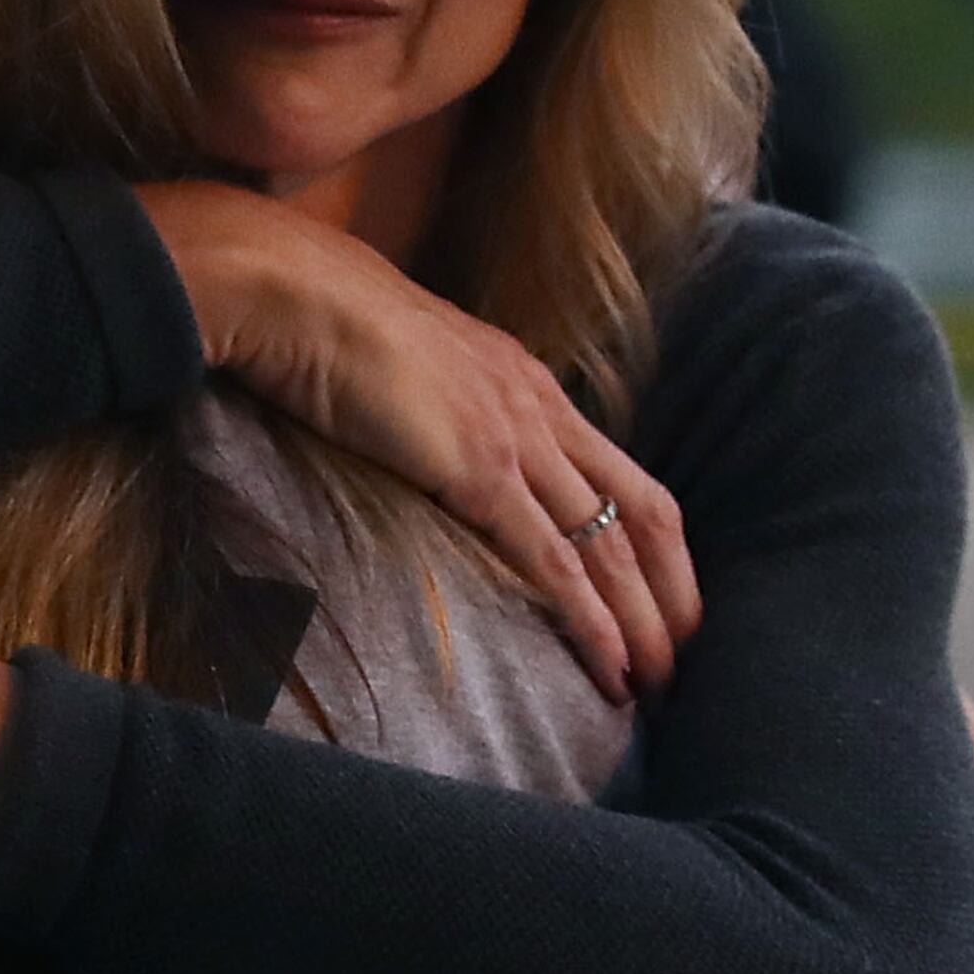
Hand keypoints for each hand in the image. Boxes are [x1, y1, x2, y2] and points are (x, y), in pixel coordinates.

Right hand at [136, 179, 699, 700]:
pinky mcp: (480, 472)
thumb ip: (431, 401)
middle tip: (683, 659)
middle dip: (671, 593)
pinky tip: (609, 663)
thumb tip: (418, 437)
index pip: (620, 473)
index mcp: (525, 383)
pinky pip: (554, 561)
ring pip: (611, 546)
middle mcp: (539, 409)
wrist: (291, 292)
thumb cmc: (320, 319)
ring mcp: (516, 438)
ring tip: (659, 681)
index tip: (660, 599)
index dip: (652, 544)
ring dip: (643, 622)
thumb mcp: (400, 364)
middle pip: (641, 513)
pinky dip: (590, 620)